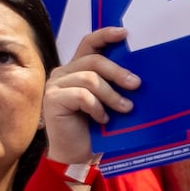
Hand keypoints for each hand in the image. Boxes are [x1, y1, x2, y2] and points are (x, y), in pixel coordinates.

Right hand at [42, 26, 136, 165]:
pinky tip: (103, 119)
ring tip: (125, 108)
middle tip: (136, 85)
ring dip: (111, 95)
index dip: (105, 35)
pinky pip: (82, 95)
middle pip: (93, 61)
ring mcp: (55, 85)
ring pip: (90, 78)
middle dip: (118, 72)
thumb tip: (136, 72)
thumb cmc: (94, 130)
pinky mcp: (53, 99)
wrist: (77, 157)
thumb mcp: (107, 101)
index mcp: (75, 69)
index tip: (125, 34)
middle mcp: (62, 73)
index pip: (88, 43)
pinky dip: (97, 107)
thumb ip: (112, 83)